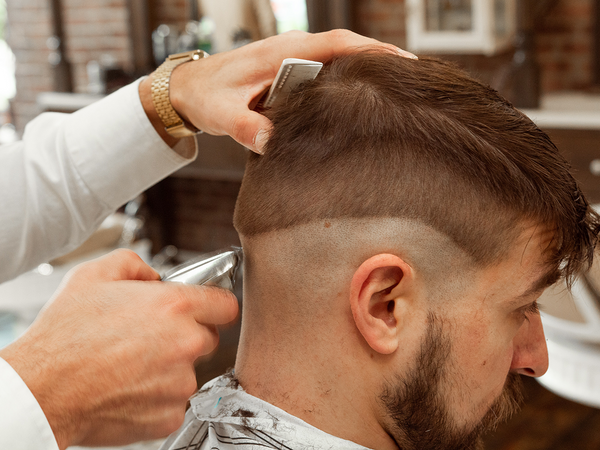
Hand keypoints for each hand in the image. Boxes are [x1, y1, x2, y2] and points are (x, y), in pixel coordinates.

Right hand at [0, 249, 237, 449]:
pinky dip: (157, 397)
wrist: (42, 390)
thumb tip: (153, 275)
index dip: (214, 305)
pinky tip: (128, 387)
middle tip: (150, 337)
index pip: (226, 305)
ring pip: (189, 371)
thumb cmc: (64, 336)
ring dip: (170, 368)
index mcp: (175, 306)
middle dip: (186, 335)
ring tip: (131, 364)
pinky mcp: (169, 415)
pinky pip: (174, 401)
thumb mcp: (94, 275)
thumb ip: (135, 264)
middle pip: (207, 338)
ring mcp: (180, 383)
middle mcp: (185, 343)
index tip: (205, 309)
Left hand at [140, 29, 415, 152]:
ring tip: (397, 91)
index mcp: (283, 52)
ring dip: (366, 69)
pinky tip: (361, 98)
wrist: (190, 88)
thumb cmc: (207, 94)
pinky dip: (348, 78)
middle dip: (381, 60)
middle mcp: (293, 50)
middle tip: (413, 83)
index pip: (338, 44)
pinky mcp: (291, 71)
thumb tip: (269, 143)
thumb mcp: (223, 113)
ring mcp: (293, 58)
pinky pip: (328, 70)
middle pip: (348, 47)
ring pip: (340, 58)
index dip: (373, 50)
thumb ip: (245, 127)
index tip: (404, 63)